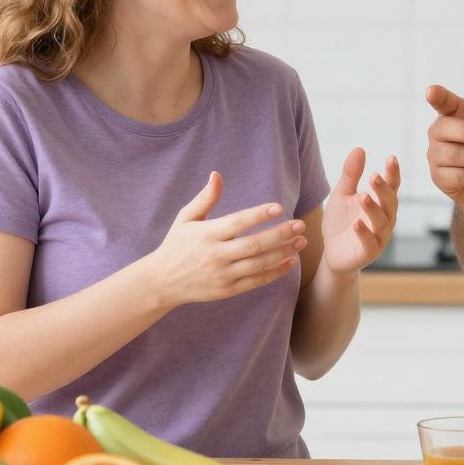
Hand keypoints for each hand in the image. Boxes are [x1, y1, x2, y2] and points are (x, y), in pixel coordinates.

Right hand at [141, 172, 306, 305]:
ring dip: (283, 253)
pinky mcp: (228, 290)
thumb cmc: (176, 244)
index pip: (237, 223)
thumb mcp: (186, 218)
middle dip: (279, 235)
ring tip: (301, 242)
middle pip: (253, 245)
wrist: (162, 281)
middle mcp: (216, 255)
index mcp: (207, 234)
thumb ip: (205, 198)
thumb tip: (216, 174)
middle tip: (300, 225)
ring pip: (258, 264)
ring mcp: (223, 274)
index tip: (279, 207)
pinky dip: (275, 272)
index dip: (258, 215)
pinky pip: (256, 281)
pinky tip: (291, 262)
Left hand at [320, 149, 400, 274]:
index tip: (391, 158)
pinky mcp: (368, 253)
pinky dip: (364, 233)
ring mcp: (379, 237)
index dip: (393, 173)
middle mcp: (385, 219)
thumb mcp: (342, 195)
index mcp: (381, 204)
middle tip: (374, 176)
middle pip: (389, 203)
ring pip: (381, 222)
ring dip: (373, 209)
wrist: (332, 253)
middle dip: (383, 190)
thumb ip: (351, 175)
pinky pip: (369, 243)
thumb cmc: (341, 222)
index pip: (391, 186)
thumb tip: (359, 148)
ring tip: (363, 197)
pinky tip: (356, 223)